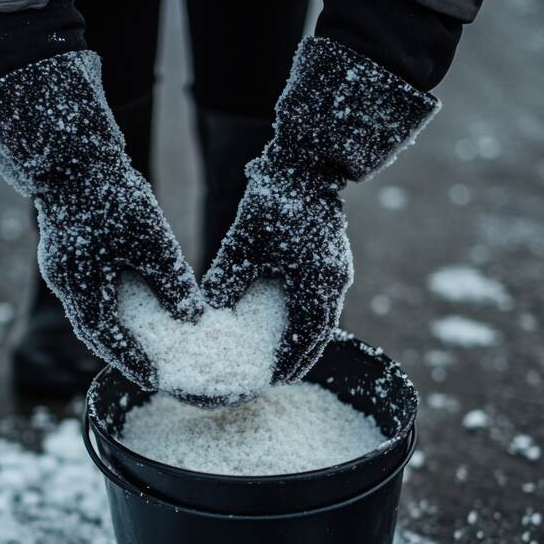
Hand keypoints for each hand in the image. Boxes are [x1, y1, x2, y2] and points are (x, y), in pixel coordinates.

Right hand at [35, 167, 201, 387]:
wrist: (74, 151)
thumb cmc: (113, 191)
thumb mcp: (151, 239)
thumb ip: (171, 281)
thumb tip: (193, 317)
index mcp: (79, 284)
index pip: (105, 338)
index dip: (131, 360)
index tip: (155, 378)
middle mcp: (63, 281)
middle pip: (94, 331)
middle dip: (122, 352)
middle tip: (151, 369)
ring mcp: (60, 267)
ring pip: (89, 312)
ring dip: (114, 330)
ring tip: (144, 345)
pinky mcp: (65, 252)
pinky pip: (87, 293)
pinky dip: (108, 306)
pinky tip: (131, 306)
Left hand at [201, 158, 351, 383]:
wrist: (306, 164)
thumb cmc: (274, 199)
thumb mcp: (244, 242)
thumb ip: (227, 278)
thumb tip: (206, 310)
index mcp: (317, 282)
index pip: (306, 336)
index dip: (291, 360)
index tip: (273, 379)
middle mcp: (333, 281)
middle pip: (320, 333)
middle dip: (300, 357)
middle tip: (279, 377)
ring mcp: (337, 270)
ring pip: (323, 317)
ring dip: (305, 339)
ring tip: (285, 357)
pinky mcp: (333, 259)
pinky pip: (323, 300)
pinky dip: (308, 318)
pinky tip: (289, 321)